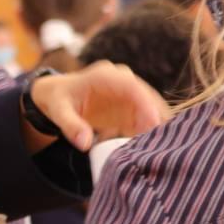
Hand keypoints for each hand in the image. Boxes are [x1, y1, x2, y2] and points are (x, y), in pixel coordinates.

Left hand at [28, 62, 167, 151]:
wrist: (58, 95)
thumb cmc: (59, 100)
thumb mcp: (59, 111)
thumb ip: (71, 125)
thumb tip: (84, 143)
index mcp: (106, 76)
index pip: (132, 87)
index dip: (146, 103)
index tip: (154, 122)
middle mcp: (122, 82)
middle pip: (147, 97)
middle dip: (157, 117)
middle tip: (165, 140)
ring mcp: (128, 95)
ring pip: (150, 109)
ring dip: (156, 126)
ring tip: (162, 147)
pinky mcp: (129, 108)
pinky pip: (144, 120)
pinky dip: (149, 132)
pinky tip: (152, 147)